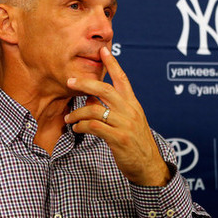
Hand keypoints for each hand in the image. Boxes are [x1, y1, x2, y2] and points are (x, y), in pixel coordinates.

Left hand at [65, 47, 170, 185]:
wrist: (149, 166)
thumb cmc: (135, 142)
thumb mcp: (127, 121)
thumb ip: (111, 108)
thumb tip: (90, 99)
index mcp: (133, 104)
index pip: (122, 79)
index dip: (113, 63)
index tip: (103, 50)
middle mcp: (130, 111)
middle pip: (105, 89)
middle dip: (85, 83)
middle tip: (70, 81)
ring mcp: (125, 124)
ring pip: (95, 109)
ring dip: (77, 112)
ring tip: (68, 117)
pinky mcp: (119, 139)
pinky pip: (94, 127)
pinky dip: (82, 126)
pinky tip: (77, 128)